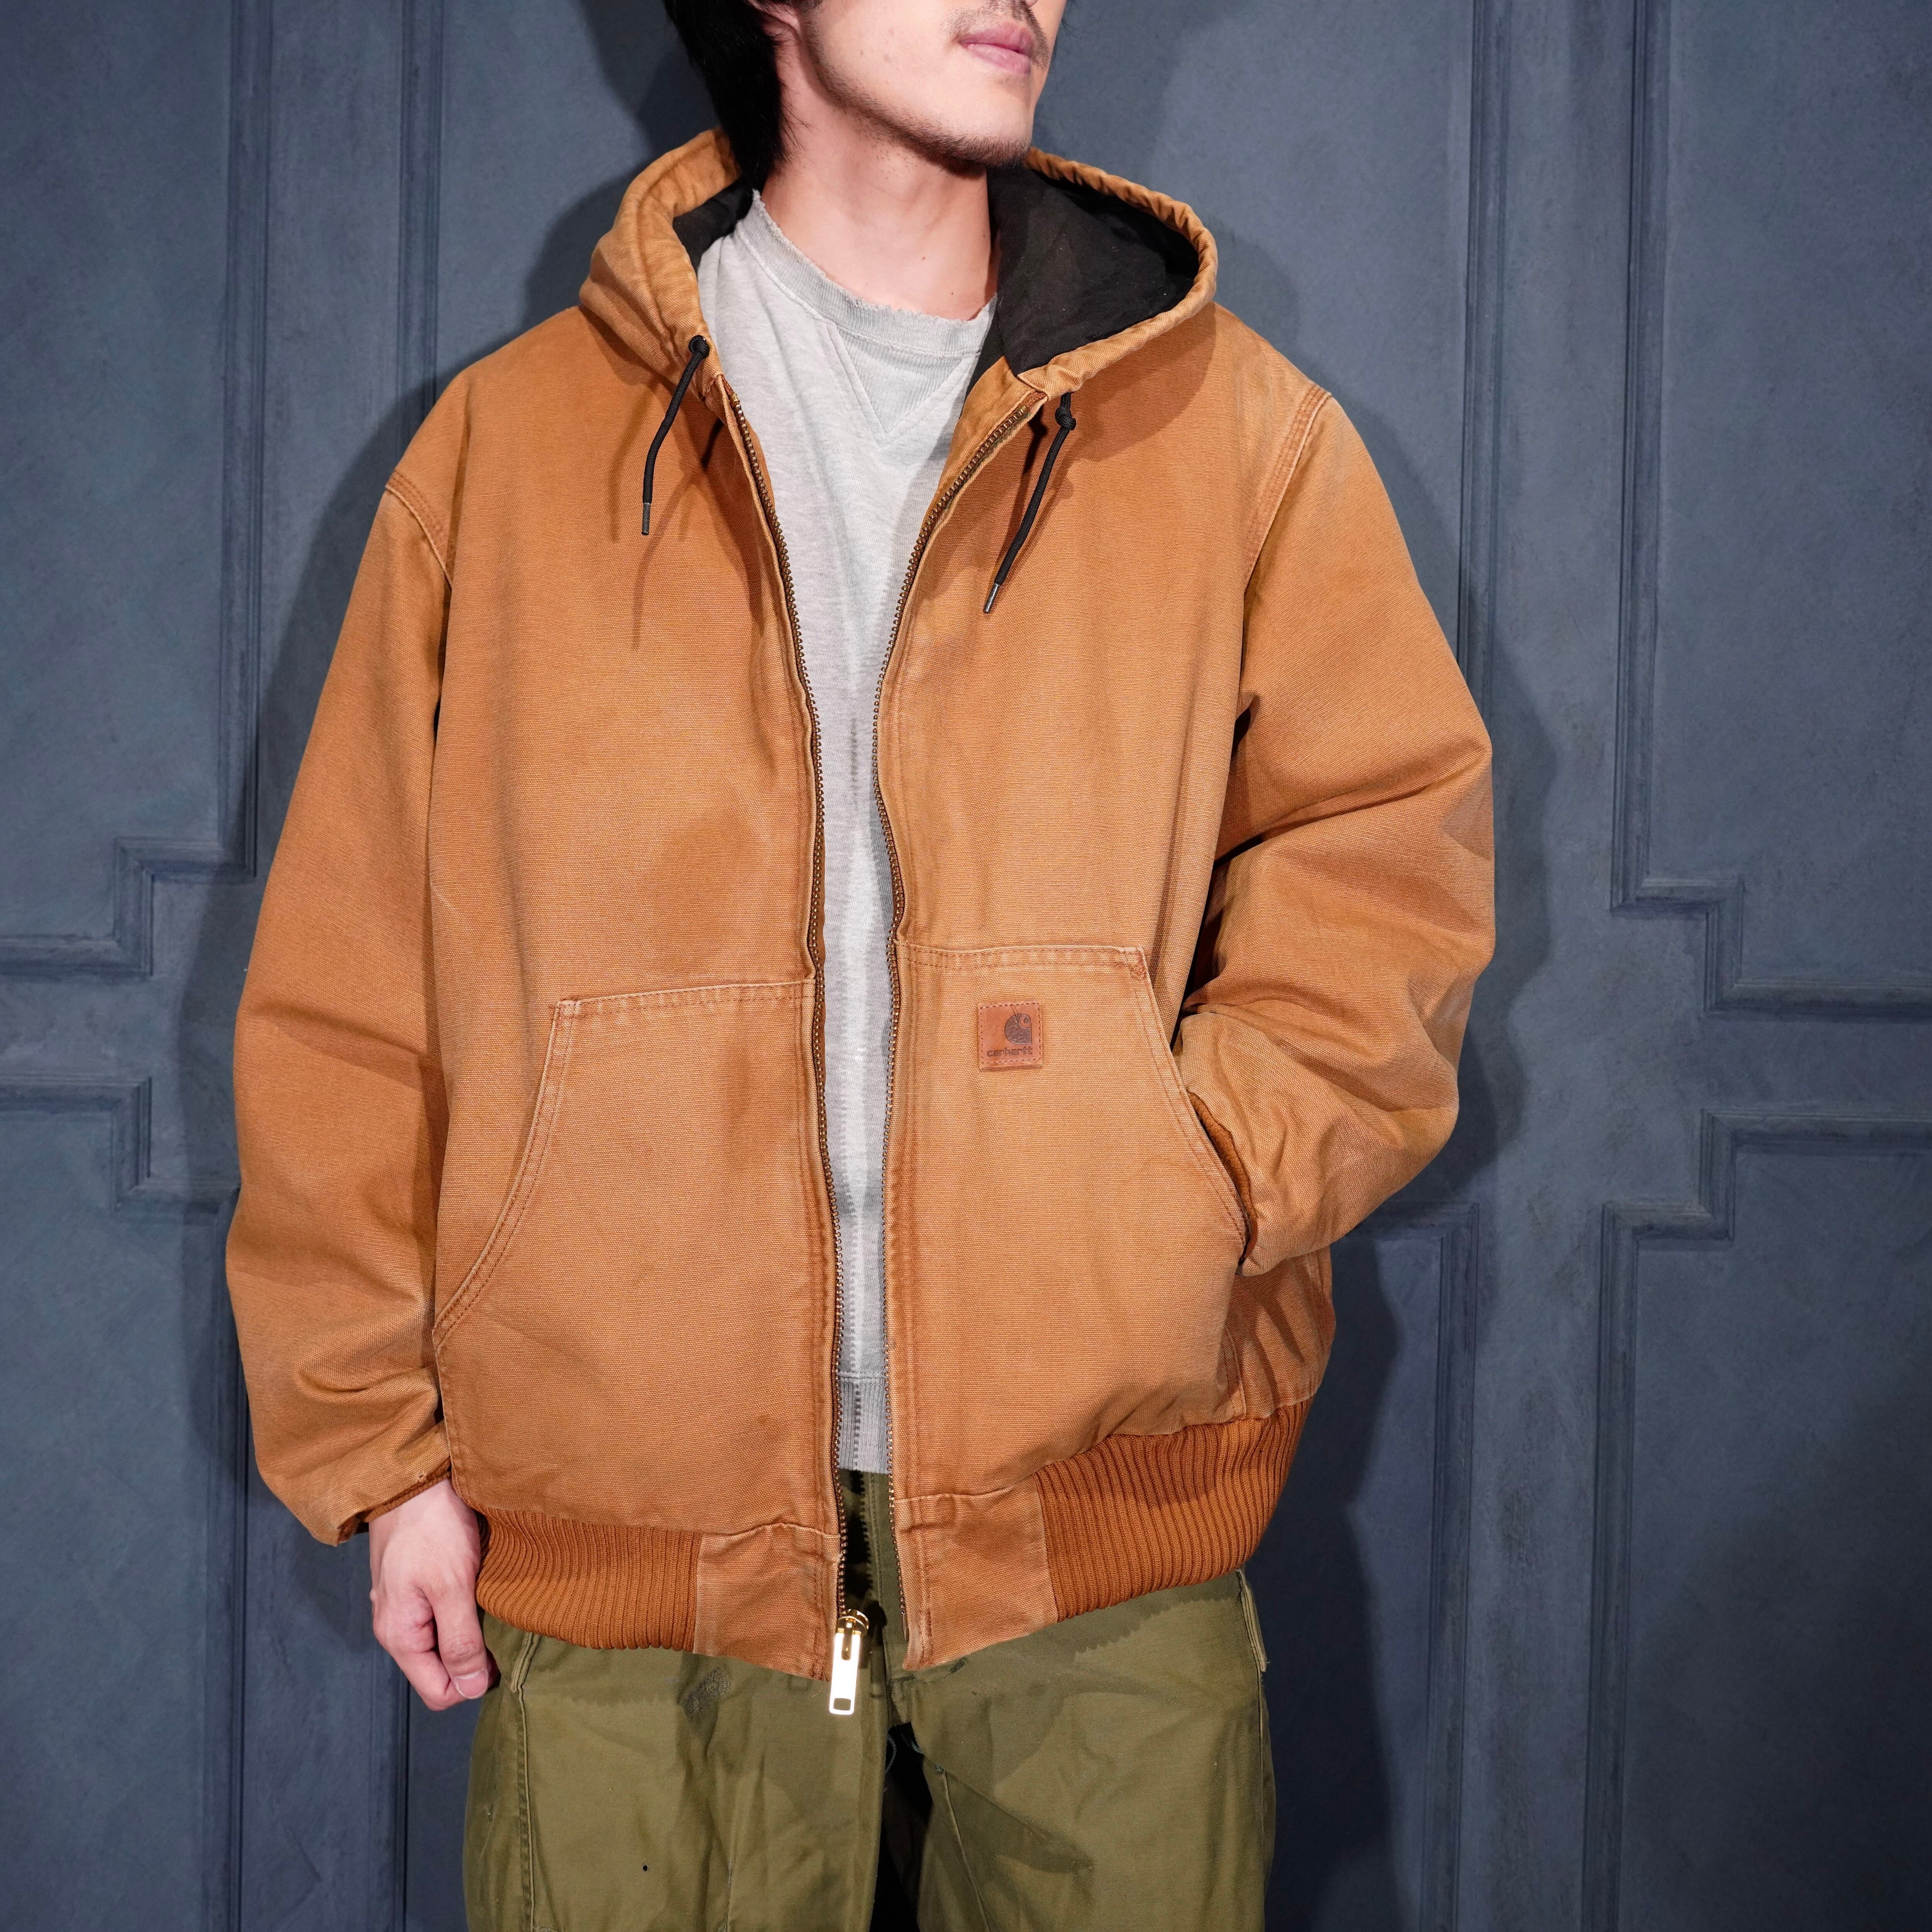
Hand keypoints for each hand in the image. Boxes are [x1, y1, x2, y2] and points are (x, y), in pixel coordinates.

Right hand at [367, 1478, 494, 1708]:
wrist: (411, 1476)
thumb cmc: (432, 1527)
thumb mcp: (452, 1586)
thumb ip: (460, 1641)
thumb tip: (472, 1689)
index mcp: (399, 1636)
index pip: (439, 1692)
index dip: (472, 1683)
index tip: (501, 1655)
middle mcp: (396, 1627)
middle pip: (441, 1668)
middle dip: (473, 1658)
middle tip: (503, 1626)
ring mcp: (404, 1605)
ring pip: (443, 1640)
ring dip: (470, 1630)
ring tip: (493, 1604)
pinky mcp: (414, 1584)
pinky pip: (440, 1614)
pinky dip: (462, 1609)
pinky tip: (480, 1588)